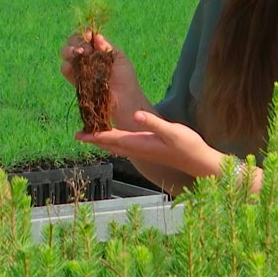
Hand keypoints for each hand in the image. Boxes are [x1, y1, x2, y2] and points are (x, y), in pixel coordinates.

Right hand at [59, 30, 145, 128]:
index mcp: (100, 49)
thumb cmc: (126, 79)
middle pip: (74, 42)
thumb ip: (107, 47)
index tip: (89, 35)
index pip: (87, 36)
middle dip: (75, 42)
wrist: (124, 102)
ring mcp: (81, 68)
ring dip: (68, 51)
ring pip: (67, 54)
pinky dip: (66, 66)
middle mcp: (89, 57)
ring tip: (76, 54)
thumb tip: (96, 37)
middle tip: (83, 49)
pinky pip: (66, 70)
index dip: (85, 33)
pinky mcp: (76, 81)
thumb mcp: (120, 59)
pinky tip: (71, 66)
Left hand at [75, 110, 226, 177]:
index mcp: (140, 144)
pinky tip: (116, 138)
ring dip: (104, 141)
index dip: (95, 136)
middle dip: (94, 140)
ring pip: (117, 147)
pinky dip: (116, 141)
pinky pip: (125, 146)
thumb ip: (153, 123)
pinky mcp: (149, 151)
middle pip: (110, 145)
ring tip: (92, 136)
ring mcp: (143, 152)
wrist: (198, 161)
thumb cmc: (187, 146)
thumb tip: (135, 114)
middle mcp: (138, 150)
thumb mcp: (172, 131)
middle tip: (79, 135)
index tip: (79, 135)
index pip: (112, 139)